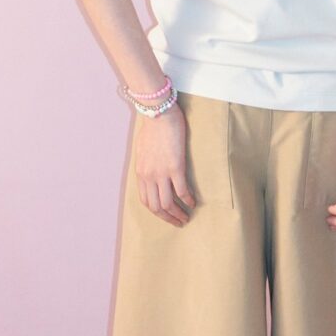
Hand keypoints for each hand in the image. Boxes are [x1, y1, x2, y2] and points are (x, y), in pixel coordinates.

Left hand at [134, 103, 195, 225]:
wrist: (159, 113)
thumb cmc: (153, 126)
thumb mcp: (143, 149)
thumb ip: (147, 163)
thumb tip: (153, 170)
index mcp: (141, 172)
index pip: (146, 200)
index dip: (156, 212)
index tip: (166, 215)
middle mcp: (149, 176)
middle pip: (156, 206)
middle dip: (168, 218)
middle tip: (179, 222)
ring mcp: (161, 173)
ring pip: (168, 203)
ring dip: (178, 214)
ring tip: (187, 217)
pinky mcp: (175, 167)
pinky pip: (182, 190)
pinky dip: (188, 200)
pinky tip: (194, 202)